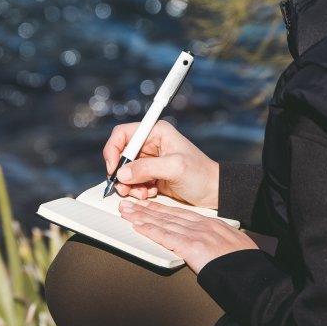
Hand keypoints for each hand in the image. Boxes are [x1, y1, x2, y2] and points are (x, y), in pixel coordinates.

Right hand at [103, 118, 218, 207]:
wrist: (213, 192)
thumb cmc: (202, 175)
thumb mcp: (175, 167)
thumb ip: (147, 168)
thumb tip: (122, 173)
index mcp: (156, 132)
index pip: (123, 134)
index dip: (113, 150)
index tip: (114, 168)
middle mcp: (151, 144)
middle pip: (121, 155)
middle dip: (121, 173)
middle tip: (125, 187)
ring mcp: (150, 161)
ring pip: (125, 171)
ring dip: (128, 184)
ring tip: (141, 193)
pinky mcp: (151, 175)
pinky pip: (133, 182)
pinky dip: (136, 190)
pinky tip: (149, 193)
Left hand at [118, 198, 259, 274]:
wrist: (251, 273)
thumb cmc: (245, 263)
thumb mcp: (235, 245)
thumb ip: (220, 242)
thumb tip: (212, 247)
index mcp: (212, 224)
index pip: (181, 214)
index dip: (162, 209)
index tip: (149, 205)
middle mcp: (203, 226)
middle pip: (169, 215)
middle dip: (147, 210)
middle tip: (130, 205)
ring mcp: (197, 235)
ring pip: (164, 223)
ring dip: (142, 217)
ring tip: (127, 213)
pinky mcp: (192, 247)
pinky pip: (166, 237)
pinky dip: (150, 231)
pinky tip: (138, 226)